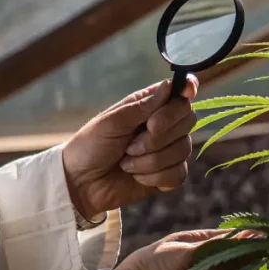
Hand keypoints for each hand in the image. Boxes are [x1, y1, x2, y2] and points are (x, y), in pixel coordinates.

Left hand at [62, 76, 198, 219]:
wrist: (80, 183)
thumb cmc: (90, 146)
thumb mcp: (111, 122)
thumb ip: (142, 106)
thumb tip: (169, 85)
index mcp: (149, 106)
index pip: (180, 93)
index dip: (188, 89)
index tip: (187, 92)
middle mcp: (163, 126)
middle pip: (187, 120)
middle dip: (158, 136)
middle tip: (130, 145)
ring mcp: (167, 151)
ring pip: (182, 150)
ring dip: (149, 161)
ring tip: (126, 163)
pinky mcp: (167, 175)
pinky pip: (178, 174)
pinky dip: (154, 177)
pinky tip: (136, 177)